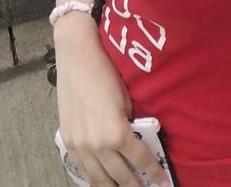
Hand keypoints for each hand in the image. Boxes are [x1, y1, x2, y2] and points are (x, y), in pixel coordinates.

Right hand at [55, 14, 167, 186]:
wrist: (77, 56)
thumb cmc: (105, 72)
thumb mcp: (127, 100)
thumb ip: (130, 124)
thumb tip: (134, 140)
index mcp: (117, 134)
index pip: (141, 161)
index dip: (154, 172)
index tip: (162, 180)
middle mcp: (98, 145)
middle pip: (120, 177)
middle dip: (135, 185)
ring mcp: (80, 145)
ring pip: (99, 179)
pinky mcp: (68, 140)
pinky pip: (82, 168)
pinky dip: (94, 177)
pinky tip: (102, 179)